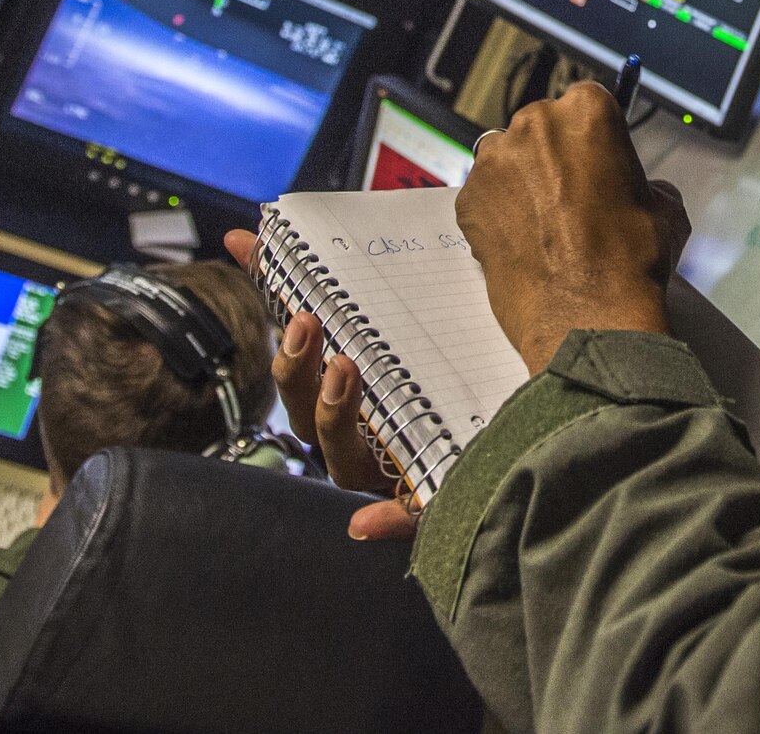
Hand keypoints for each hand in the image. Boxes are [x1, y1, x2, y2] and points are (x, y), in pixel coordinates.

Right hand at [224, 229, 417, 539]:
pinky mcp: (424, 499)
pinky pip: (404, 516)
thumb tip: (251, 236)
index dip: (277, 318)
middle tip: (308, 324)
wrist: (508, 442)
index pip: (298, 358)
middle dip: (299, 367)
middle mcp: (355, 436)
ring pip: (342, 458)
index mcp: (344, 394)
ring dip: (333, 415)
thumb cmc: (440, 378)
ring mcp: (385, 471)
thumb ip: (337, 284)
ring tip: (344, 372)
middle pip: (306, 411)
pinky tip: (366, 524)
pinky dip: (383, 523)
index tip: (273, 278)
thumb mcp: (401, 322)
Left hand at [458, 82, 687, 372]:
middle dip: (554, 156)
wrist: (588, 315)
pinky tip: (523, 245)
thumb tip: (635, 186)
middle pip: (541, 127)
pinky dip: (498, 215)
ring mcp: (493, 161)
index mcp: (586, 112)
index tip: (596, 159)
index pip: (587, 103)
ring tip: (545, 226)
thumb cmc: (633, 259)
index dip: (593, 137)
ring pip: (507, 159)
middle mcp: (533, 124)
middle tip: (571, 199)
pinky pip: (483, 198)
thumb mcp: (666, 207)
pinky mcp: (467, 200)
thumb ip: (644, 181)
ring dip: (521, 182)